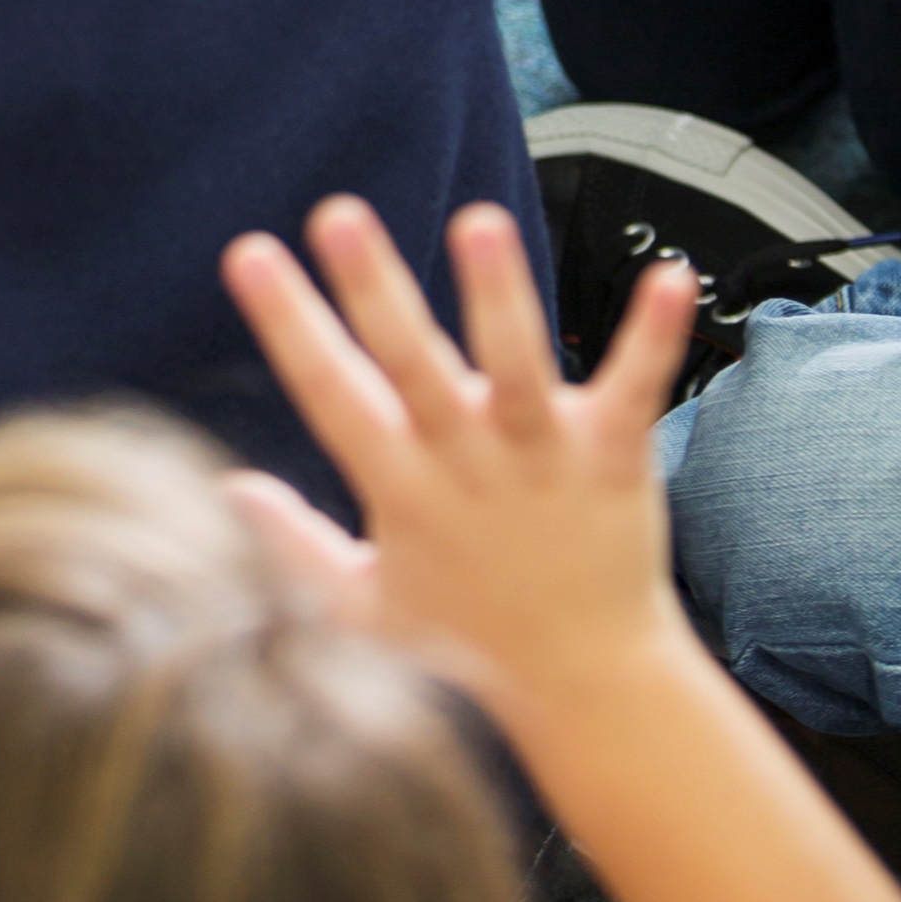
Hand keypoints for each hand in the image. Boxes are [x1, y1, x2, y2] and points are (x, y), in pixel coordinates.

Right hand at [219, 192, 702, 741]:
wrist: (586, 687)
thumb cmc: (470, 646)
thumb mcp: (361, 609)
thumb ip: (292, 543)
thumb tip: (228, 488)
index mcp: (401, 489)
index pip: (330, 393)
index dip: (288, 323)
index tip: (249, 253)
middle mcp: (465, 466)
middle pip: (410, 364)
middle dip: (372, 287)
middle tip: (338, 214)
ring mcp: (541, 460)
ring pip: (515, 367)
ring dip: (498, 297)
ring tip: (479, 225)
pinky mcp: (613, 460)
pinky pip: (635, 389)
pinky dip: (654, 335)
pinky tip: (672, 277)